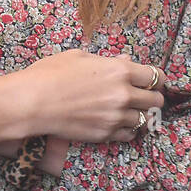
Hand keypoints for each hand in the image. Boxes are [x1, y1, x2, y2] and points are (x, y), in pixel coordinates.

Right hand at [21, 50, 164, 142]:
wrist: (33, 102)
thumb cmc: (52, 73)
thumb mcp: (81, 56)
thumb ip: (108, 60)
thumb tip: (125, 61)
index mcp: (120, 71)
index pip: (156, 76)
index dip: (157, 78)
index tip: (154, 80)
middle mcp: (123, 95)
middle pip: (156, 100)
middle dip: (152, 96)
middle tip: (144, 95)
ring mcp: (115, 117)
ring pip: (145, 119)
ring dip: (140, 113)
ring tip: (129, 109)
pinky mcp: (105, 134)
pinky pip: (129, 134)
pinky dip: (128, 129)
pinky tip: (119, 122)